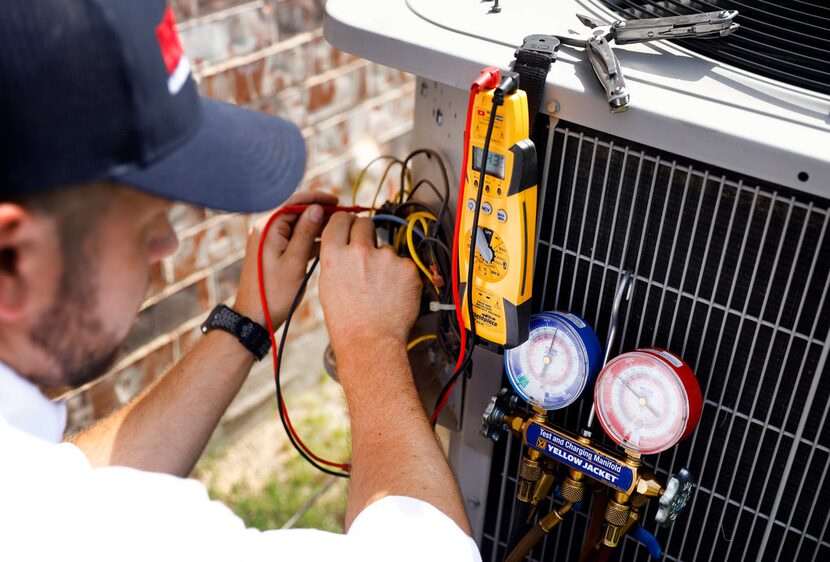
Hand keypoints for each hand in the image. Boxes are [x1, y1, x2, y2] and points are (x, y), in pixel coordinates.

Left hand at [234, 190, 338, 328]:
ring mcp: (268, 240)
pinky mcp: (272, 251)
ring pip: (297, 224)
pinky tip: (327, 242)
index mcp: (267, 228)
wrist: (255, 316)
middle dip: (320, 212)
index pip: (295, 202)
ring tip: (339, 228)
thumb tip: (317, 208)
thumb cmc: (274, 293)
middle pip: (296, 211)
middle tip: (343, 214)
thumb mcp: (295, 261)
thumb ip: (306, 232)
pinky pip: (293, 237)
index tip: (339, 202)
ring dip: (317, 225)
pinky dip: (309, 238)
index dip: (318, 199)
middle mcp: (265, 229)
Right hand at [318, 213, 421, 366]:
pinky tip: (394, 292)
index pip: (340, 219)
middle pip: (365, 224)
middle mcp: (360, 251)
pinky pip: (404, 264)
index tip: (350, 225)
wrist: (370, 342)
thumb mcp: (328, 285)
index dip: (346, 222)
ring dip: (385, 260)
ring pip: (386, 247)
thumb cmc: (347, 321)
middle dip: (366, 234)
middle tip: (367, 253)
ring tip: (380, 286)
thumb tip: (345, 245)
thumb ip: (336, 259)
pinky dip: (401, 275)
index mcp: (335, 255)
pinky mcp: (407, 267)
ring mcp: (386, 258)